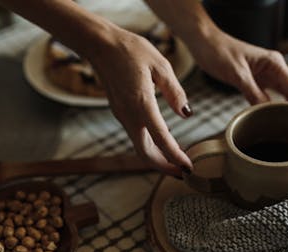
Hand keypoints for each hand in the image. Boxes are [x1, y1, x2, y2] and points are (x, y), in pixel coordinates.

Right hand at [89, 27, 192, 176]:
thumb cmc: (130, 50)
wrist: (99, 44)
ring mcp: (121, 114)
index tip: (188, 167)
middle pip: (145, 153)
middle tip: (182, 173)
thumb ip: (174, 91)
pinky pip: (135, 135)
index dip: (175, 156)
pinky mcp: (119, 111)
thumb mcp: (160, 64)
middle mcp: (129, 114)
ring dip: (157, 158)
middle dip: (164, 167)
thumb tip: (186, 113)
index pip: (161, 139)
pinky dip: (150, 145)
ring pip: (139, 146)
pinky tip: (162, 142)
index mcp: (142, 103)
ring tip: (176, 162)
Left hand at [185, 30, 287, 109]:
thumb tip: (267, 112)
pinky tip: (284, 117)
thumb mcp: (236, 74)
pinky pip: (277, 93)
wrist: (205, 42)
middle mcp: (275, 67)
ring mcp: (269, 73)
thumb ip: (252, 93)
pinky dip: (284, 105)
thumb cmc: (218, 52)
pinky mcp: (260, 79)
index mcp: (274, 63)